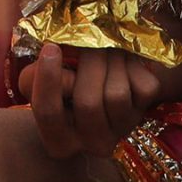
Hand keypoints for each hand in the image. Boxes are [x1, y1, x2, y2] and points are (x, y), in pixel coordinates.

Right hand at [20, 42, 175, 159]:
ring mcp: (121, 131)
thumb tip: (54, 54)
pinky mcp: (144, 115)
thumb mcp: (37, 84)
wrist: (98, 93)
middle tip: (89, 37)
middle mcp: (92, 144)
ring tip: (107, 44)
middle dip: (88, 62)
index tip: (50, 48)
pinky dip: (134, 66)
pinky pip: (144, 88)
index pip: (49, 113)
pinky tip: (123, 59)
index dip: (48, 80)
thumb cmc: (59, 87)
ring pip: (117, 95)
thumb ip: (37, 75)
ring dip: (112, 60)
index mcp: (58, 141)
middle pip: (88, 102)